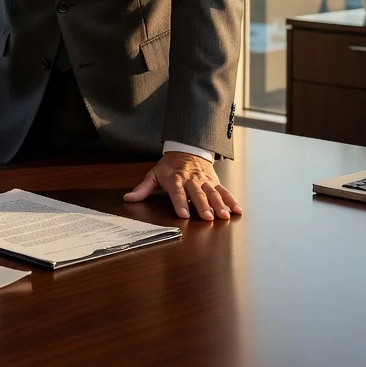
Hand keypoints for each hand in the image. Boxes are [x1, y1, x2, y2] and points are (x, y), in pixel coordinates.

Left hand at [124, 152, 242, 219]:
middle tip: (208, 217)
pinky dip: (231, 200)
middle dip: (202, 205)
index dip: (179, 203)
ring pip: (213, 192)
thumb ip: (143, 188)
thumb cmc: (169, 166)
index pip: (176, 192)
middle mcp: (191, 179)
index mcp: (175, 178)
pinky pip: (224, 190)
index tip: (183, 214)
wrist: (187, 149)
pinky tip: (237, 210)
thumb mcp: (154, 175)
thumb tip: (128, 198)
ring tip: (224, 216)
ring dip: (219, 204)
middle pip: (197, 193)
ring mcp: (204, 180)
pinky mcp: (214, 180)